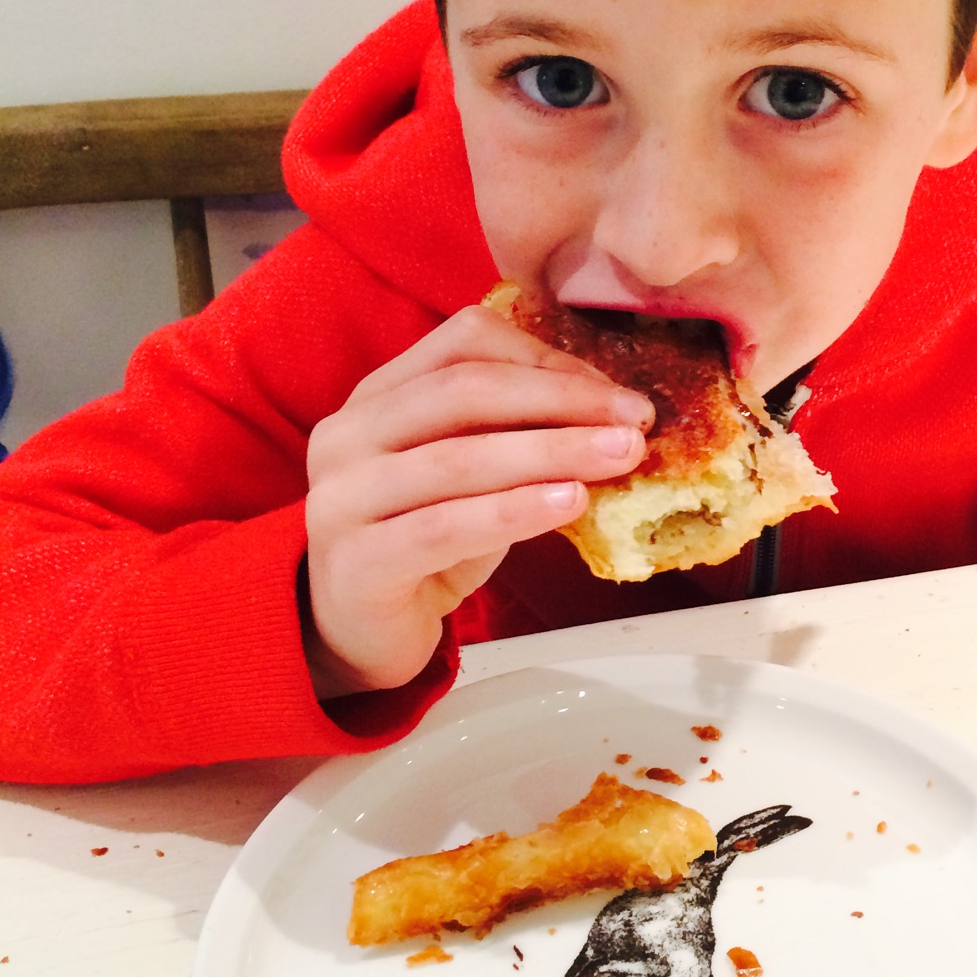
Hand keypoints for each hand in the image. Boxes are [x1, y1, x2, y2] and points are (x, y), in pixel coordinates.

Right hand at [302, 303, 651, 696]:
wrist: (358, 632)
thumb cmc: (426, 543)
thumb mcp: (472, 476)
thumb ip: (517, 435)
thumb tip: (618, 415)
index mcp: (378, 396)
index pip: (464, 343)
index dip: (547, 360)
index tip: (617, 394)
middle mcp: (348, 434)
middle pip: (464, 390)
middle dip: (562, 401)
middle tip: (635, 422)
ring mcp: (341, 498)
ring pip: (458, 458)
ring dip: (552, 452)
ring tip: (620, 457)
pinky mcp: (354, 562)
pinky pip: (443, 528)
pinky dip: (514, 512)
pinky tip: (570, 504)